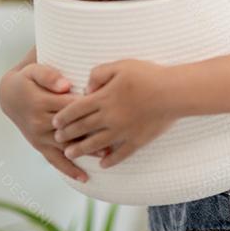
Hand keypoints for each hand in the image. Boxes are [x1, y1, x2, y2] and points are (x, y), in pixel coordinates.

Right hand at [0, 63, 109, 182]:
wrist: (9, 95)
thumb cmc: (28, 79)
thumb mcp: (35, 70)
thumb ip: (50, 76)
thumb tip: (65, 85)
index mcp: (42, 103)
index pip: (72, 107)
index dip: (92, 107)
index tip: (112, 107)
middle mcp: (40, 123)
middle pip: (72, 128)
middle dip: (94, 131)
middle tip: (118, 134)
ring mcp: (39, 137)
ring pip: (66, 146)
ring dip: (86, 152)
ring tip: (107, 155)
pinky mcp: (39, 146)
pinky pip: (54, 160)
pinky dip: (69, 169)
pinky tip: (84, 177)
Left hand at [52, 59, 177, 167]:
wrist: (174, 92)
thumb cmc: (149, 75)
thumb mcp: (121, 66)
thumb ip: (99, 74)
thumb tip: (86, 89)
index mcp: (103, 99)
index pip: (75, 110)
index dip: (63, 117)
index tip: (55, 122)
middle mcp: (109, 118)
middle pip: (82, 129)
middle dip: (67, 134)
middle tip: (57, 138)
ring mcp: (123, 131)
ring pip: (96, 144)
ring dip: (81, 150)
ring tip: (70, 154)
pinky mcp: (138, 140)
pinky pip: (121, 154)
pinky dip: (111, 161)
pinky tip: (104, 165)